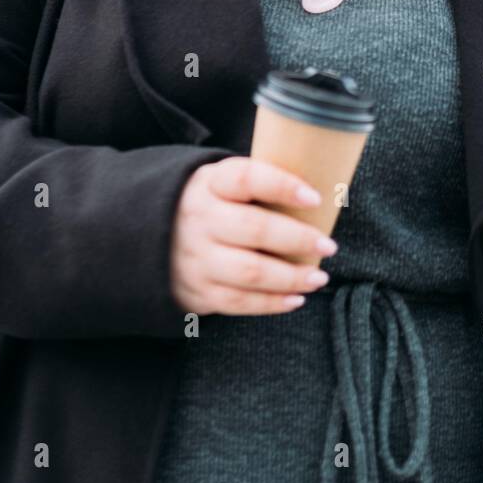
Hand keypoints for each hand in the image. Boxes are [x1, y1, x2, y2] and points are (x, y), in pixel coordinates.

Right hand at [170, 155, 337, 315]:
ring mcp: (196, 257)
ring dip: (291, 277)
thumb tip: (321, 194)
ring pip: (249, 271)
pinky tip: (297, 298)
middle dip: (297, 239)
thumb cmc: (213, 206)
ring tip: (318, 277)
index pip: (246, 178)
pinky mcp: (198, 290)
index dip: (282, 186)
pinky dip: (272, 303)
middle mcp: (200, 219)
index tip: (315, 198)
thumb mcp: (223, 183)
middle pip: (253, 229)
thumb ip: (261, 185)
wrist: (153, 237)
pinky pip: (239, 301)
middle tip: (328, 245)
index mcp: (210, 183)